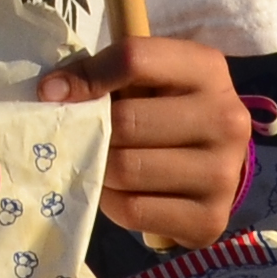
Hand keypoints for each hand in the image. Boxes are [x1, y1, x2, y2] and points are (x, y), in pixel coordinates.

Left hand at [40, 29, 249, 250]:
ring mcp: (223, 173)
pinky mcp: (209, 219)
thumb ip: (104, 74)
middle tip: (84, 138)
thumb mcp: (147, 80)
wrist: (212, 168)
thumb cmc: (166, 112)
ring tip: (101, 164)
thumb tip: (50, 92)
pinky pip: (133, 209)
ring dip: (99, 169)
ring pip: (127, 168)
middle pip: (126, 120)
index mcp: (207, 68)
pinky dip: (111, 202)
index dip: (86, 75)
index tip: (52, 92)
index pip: (134, 58)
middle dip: (93, 132)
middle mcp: (225, 118)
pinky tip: (117, 192)